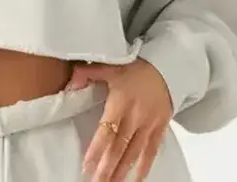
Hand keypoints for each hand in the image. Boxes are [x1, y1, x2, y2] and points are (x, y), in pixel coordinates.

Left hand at [66, 58, 172, 181]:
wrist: (166, 68)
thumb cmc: (135, 68)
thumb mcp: (109, 66)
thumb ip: (87, 74)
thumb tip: (69, 85)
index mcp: (120, 102)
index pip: (106, 131)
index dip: (96, 149)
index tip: (87, 165)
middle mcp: (135, 117)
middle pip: (119, 147)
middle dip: (107, 167)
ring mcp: (149, 124)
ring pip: (134, 153)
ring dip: (122, 171)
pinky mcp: (160, 128)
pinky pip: (152, 151)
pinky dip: (144, 166)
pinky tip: (136, 179)